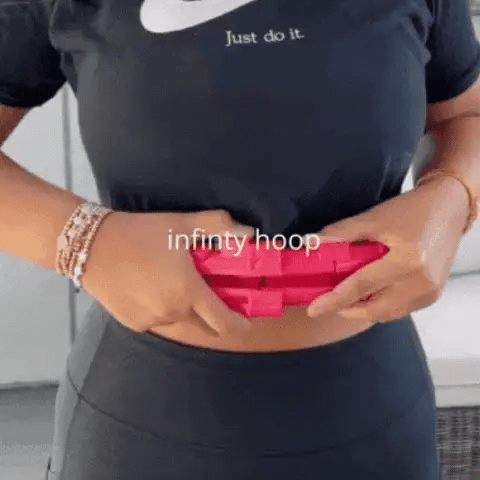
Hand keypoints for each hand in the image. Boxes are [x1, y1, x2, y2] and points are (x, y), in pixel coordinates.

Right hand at [81, 209, 254, 337]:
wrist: (90, 245)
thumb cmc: (139, 232)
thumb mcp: (180, 224)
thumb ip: (218, 226)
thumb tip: (248, 232)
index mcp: (187, 291)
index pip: (223, 322)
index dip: (239, 325)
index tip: (247, 322)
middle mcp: (171, 312)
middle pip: (203, 323)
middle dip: (213, 314)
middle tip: (211, 293)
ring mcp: (151, 320)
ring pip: (180, 321)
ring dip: (186, 309)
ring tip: (176, 283)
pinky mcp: (132, 322)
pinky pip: (158, 320)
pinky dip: (164, 309)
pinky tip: (154, 288)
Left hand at [305, 178, 468, 322]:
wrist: (448, 208)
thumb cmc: (410, 210)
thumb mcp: (374, 217)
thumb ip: (342, 232)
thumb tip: (313, 244)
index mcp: (407, 261)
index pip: (362, 286)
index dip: (334, 299)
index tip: (314, 309)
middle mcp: (421, 282)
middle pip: (374, 309)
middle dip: (348, 309)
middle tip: (329, 302)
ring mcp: (430, 292)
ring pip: (387, 313)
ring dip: (364, 309)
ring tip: (347, 297)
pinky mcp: (434, 295)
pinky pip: (400, 309)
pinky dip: (381, 306)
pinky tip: (370, 294)